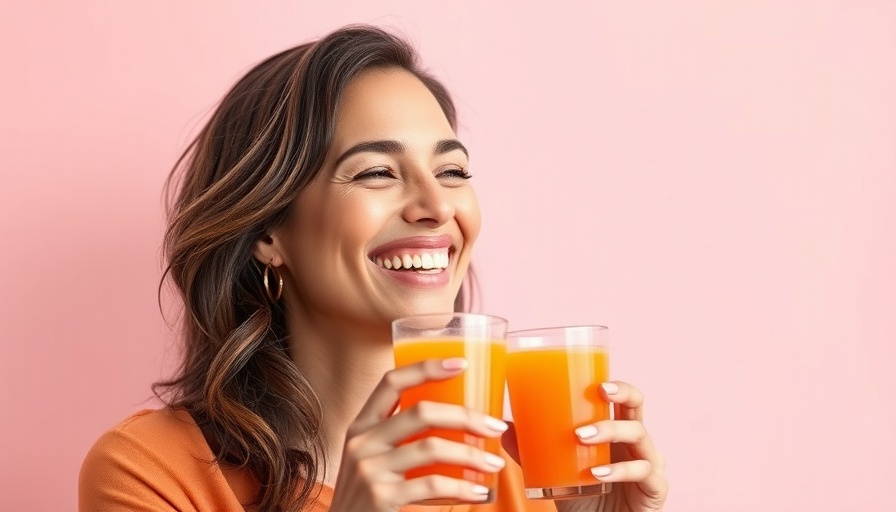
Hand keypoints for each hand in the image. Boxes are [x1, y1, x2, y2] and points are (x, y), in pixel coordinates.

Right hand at [328, 358, 508, 511]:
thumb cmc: (371, 495)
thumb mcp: (374, 458)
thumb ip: (401, 439)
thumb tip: (463, 424)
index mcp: (361, 425)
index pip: (391, 382)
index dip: (426, 367)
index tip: (462, 363)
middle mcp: (361, 442)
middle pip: (422, 412)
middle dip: (466, 416)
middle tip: (496, 425)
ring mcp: (369, 469)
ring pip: (432, 448)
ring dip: (472, 454)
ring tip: (495, 463)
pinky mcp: (381, 497)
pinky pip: (432, 484)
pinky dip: (463, 488)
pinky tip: (480, 492)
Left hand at [502, 381, 667, 511]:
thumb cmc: (583, 496)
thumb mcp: (555, 471)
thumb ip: (532, 450)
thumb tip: (505, 426)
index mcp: (617, 430)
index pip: (622, 398)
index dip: (615, 385)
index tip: (595, 381)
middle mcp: (637, 442)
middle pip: (638, 406)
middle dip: (622, 393)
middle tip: (599, 393)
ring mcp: (650, 463)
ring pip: (638, 434)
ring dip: (608, 430)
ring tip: (580, 437)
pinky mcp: (655, 489)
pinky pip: (642, 472)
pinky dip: (619, 470)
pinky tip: (597, 473)